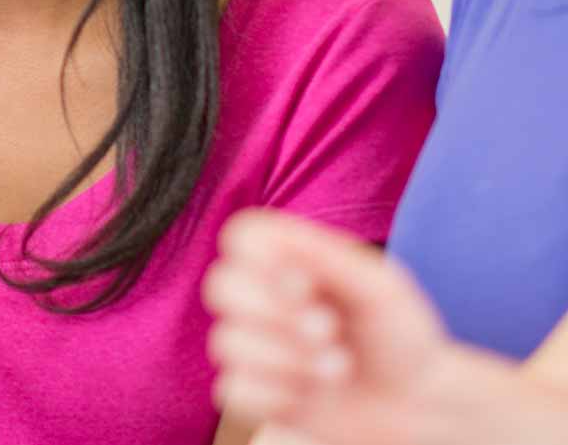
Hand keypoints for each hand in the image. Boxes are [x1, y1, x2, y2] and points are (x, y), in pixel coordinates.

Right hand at [203, 209, 455, 441]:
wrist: (418, 404)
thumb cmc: (400, 337)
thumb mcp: (380, 288)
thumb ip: (331, 257)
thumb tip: (278, 235)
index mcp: (289, 260)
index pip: (241, 237)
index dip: (265, 261)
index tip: (309, 283)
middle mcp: (262, 298)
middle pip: (221, 286)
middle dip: (277, 313)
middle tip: (328, 329)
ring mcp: (253, 346)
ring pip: (228, 343)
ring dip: (290, 360)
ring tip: (338, 369)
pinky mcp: (252, 392)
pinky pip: (234, 390)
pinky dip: (280, 396)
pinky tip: (312, 396)